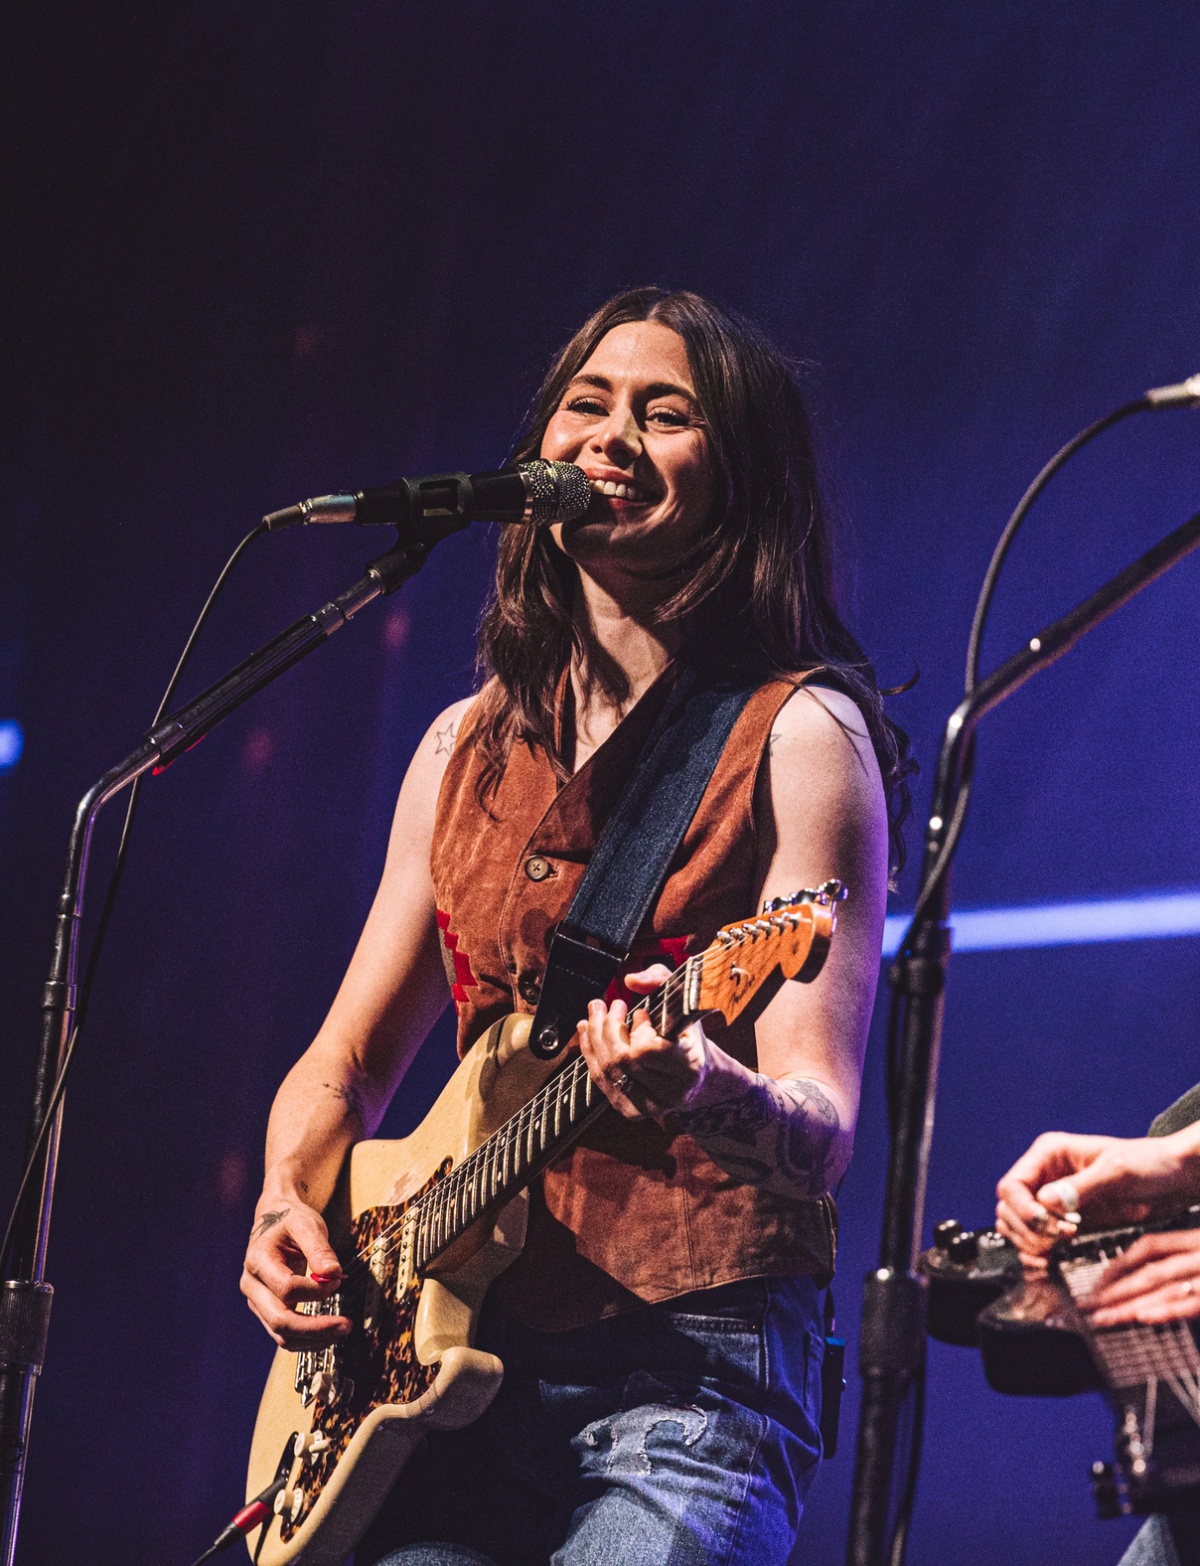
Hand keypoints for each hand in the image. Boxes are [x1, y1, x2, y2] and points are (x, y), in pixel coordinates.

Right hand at [241, 1196, 351, 1348]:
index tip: (337, 1279)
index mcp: (258, 1261)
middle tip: (346, 1325)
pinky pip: (285, 1334)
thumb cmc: (290, 1220)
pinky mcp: (267, 1310)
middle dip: (315, 1329)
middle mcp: (252, 1286)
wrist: (274, 1220)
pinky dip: (307, 1339)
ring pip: (281, 1335)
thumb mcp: (306, 1224)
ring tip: (342, 1330)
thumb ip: (320, 1249)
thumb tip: (332, 1275)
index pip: (287, 1289)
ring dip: (313, 1339)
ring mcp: (257, 1302)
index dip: (316, 1290)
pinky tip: (329, 1333)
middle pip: (280, 1321)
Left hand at [575, 964, 710, 1119]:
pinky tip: (587, 1031)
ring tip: (595, 1012)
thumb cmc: (687, 1031)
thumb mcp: (683, 999)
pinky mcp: (630, 1111)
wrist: (695, 1074)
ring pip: (607, 1069)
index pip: (648, 1050)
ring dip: (594, 1036)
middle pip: (622, 1059)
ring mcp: (649, 1107)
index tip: (641, 1013)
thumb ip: (661, 980)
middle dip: (607, 1026)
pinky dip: (590, 1052)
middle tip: (608, 1004)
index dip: (638, 1029)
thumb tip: (630, 981)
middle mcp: (670, 1093)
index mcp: (689, 1067)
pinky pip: (601, 1080)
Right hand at [995, 1130, 1191, 1258]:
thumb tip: (1046, 1202)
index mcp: (1050, 1154)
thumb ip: (1082, 1187)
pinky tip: (1051, 1262)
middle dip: (1027, 1231)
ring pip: (1017, 1227)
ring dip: (1030, 1244)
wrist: (1178, 1181)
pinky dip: (1038, 1253)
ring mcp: (1055, 1202)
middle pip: (1008, 1209)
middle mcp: (1046, 1177)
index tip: (1047, 1225)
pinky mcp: (1067, 1223)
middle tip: (1058, 1242)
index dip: (1023, 1210)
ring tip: (1054, 1254)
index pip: (1012, 1185)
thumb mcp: (1118, 1171)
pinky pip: (1038, 1240)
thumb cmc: (1151, 1164)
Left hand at [1083, 1229, 1199, 1326]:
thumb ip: (1185, 1258)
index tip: (1097, 1284)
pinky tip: (1141, 1317)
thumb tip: (1147, 1276)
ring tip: (1104, 1316)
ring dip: (1130, 1305)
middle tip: (1087, 1305)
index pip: (1148, 1247)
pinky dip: (1167, 1310)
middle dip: (1114, 1291)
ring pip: (1163, 1290)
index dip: (1121, 1264)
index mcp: (1196, 1239)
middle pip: (1149, 1273)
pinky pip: (1192, 1304)